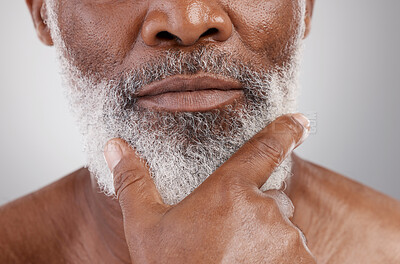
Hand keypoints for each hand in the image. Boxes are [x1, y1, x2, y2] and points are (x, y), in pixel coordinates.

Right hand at [104, 114, 314, 263]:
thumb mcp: (146, 228)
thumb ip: (133, 182)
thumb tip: (115, 145)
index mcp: (231, 191)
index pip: (265, 148)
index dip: (286, 130)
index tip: (301, 121)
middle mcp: (267, 211)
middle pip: (270, 198)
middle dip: (255, 211)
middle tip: (228, 237)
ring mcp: (288, 242)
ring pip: (282, 230)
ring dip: (265, 240)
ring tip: (236, 258)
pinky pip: (294, 254)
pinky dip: (277, 259)